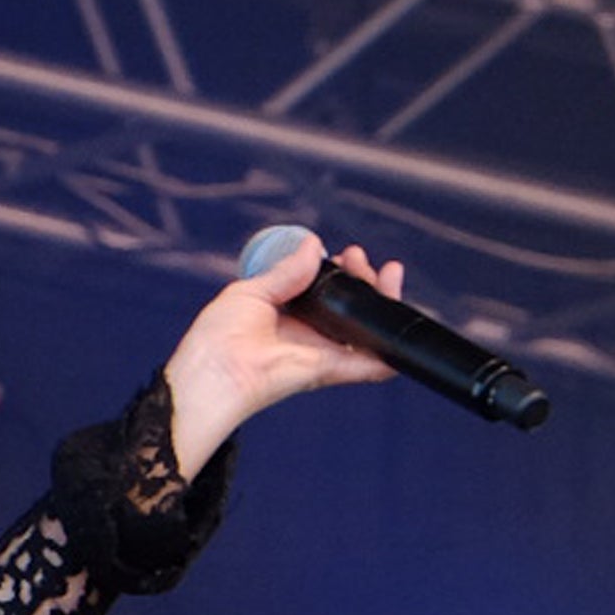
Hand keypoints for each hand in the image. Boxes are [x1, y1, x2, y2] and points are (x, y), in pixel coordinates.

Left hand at [159, 233, 402, 477]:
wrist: (215, 370)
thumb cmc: (219, 337)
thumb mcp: (252, 291)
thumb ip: (287, 271)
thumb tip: (313, 245)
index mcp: (290, 315)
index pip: (327, 290)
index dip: (340, 269)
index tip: (343, 253)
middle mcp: (310, 334)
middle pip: (352, 306)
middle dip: (365, 277)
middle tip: (359, 258)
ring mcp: (323, 352)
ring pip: (369, 328)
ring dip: (383, 299)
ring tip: (387, 274)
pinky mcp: (331, 369)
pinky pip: (370, 365)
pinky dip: (390, 350)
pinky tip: (399, 322)